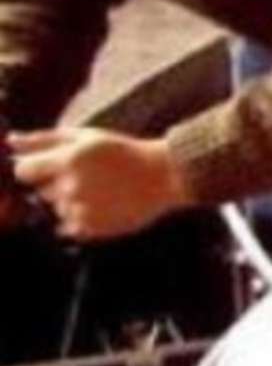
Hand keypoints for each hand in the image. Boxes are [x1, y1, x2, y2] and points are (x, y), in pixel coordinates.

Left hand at [10, 128, 189, 240]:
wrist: (163, 176)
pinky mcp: (91, 229)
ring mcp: (80, 210)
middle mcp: (70, 187)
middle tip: (86, 177)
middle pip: (40, 192)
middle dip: (55, 185)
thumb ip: (45, 139)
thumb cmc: (124, 152)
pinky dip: (79, 218)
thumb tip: (11, 141)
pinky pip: (67, 227)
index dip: (35, 169)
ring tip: (99, 192)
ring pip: (55, 210)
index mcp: (68, 161)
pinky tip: (101, 205)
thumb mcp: (87, 136)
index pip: (23, 171)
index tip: (51, 167)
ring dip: (69, 203)